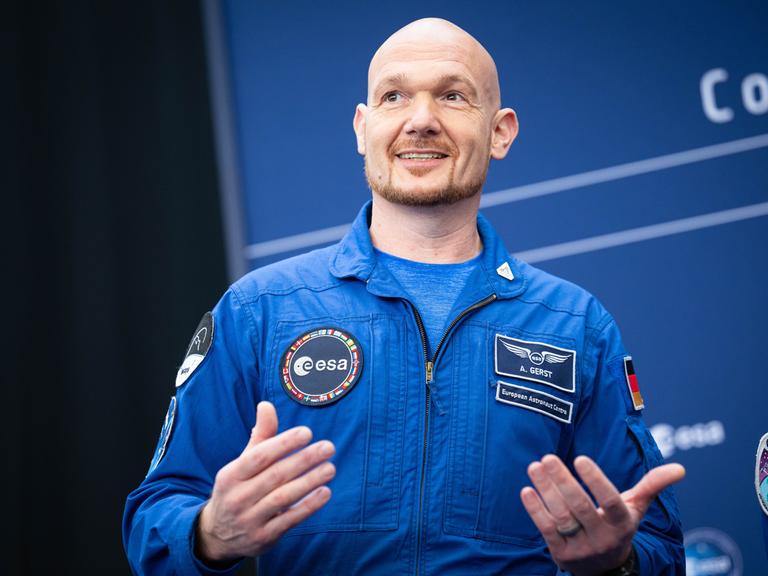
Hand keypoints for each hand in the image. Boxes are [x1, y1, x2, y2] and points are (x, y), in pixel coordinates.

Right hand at [196, 401, 335, 562]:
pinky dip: (308, 506)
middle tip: (328, 447)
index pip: (259, 456)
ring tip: (330, 468)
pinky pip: (289, 520)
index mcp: (231, 475)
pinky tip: (325, 493)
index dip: (283, 443)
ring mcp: (250, 519)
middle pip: (275, 476)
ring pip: (283, 498)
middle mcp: (238, 497)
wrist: (217, 536)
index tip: (307, 432)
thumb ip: (259, 437)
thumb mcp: (241, 464)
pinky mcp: (263, 537)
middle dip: (304, 460)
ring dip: (309, 482)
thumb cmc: (237, 489)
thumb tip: (266, 405)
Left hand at [520, 454, 684, 575]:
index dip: (596, 480)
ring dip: (546, 490)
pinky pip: (547, 530)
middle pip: (580, 507)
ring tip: (535, 466)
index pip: (610, 501)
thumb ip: (652, 485)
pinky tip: (527, 489)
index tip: (580, 458)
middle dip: (562, 481)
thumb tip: (680, 468)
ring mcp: (581, 547)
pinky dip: (536, 510)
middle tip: (548, 457)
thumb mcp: (636, 508)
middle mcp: (603, 537)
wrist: (604, 569)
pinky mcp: (562, 554)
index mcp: (622, 523)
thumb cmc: (618, 526)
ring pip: (562, 517)